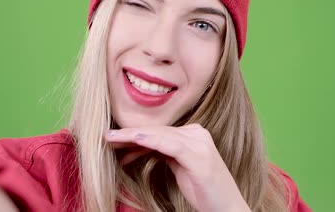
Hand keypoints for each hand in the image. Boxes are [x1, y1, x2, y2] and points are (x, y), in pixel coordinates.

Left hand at [104, 124, 250, 211]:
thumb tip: (140, 148)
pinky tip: (134, 139)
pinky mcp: (200, 156)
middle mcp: (197, 134)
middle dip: (129, 134)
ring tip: (110, 138)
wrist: (229, 210)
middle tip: (105, 136)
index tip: (112, 139)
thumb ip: (166, 155)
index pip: (158, 131)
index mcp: (194, 135)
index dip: (133, 134)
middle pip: (157, 130)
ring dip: (132, 136)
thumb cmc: (206, 193)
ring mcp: (200, 143)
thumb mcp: (180, 170)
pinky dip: (151, 140)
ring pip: (160, 134)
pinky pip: (170, 144)